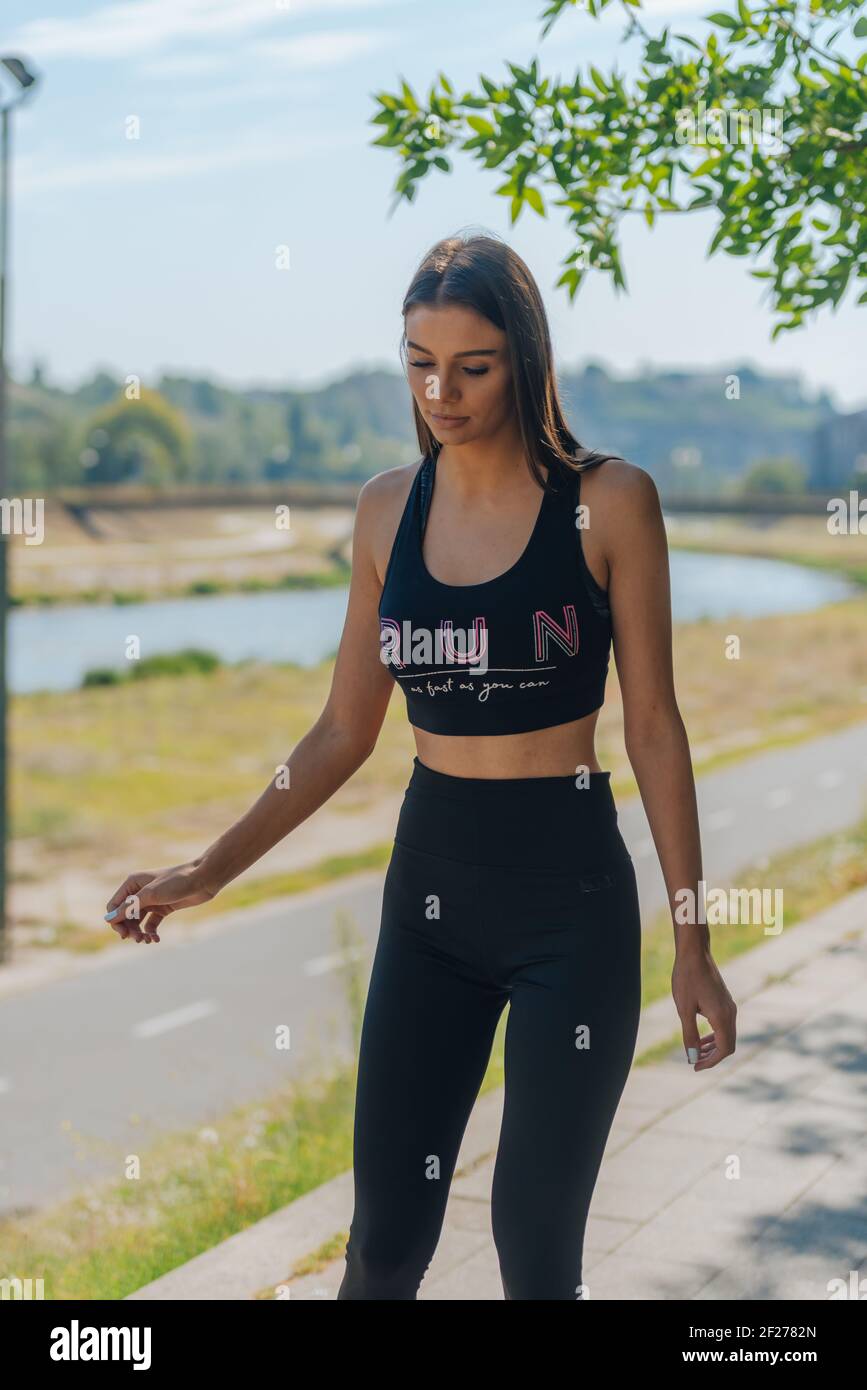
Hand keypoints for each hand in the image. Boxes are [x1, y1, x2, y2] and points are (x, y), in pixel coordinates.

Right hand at [103, 862, 213, 942]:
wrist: (204, 879)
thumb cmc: (177, 882)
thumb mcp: (151, 894)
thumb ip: (130, 907)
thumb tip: (109, 919)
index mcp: (132, 883)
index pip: (114, 906)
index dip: (116, 922)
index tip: (125, 934)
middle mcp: (139, 891)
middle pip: (125, 916)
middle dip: (130, 930)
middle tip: (139, 940)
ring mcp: (152, 900)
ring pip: (138, 922)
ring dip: (140, 933)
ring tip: (148, 941)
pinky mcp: (163, 907)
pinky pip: (151, 923)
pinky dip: (151, 932)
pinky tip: (156, 939)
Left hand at [671, 947, 736, 1070]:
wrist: (694, 953)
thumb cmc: (687, 978)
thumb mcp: (684, 1009)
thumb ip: (689, 1035)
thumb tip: (692, 1058)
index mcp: (722, 1016)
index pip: (724, 1049)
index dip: (711, 1062)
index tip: (695, 1066)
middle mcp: (730, 1012)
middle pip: (728, 1044)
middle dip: (712, 1056)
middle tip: (694, 1063)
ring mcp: (729, 1006)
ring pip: (727, 1035)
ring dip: (713, 1047)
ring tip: (696, 1052)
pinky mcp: (725, 1001)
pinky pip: (724, 1025)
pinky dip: (714, 1035)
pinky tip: (700, 1037)